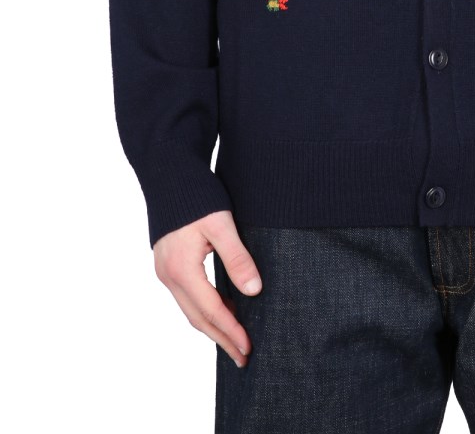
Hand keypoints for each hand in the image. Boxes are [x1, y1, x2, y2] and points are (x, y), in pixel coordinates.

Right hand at [153, 209, 262, 367]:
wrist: (167, 173)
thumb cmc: (196, 195)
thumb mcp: (221, 224)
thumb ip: (237, 258)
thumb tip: (254, 291)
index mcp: (182, 269)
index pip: (211, 310)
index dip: (231, 331)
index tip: (248, 347)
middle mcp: (169, 276)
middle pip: (197, 318)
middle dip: (221, 339)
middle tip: (243, 357)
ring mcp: (165, 271)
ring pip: (189, 310)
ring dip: (211, 327)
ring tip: (233, 341)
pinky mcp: (167, 264)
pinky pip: (186, 297)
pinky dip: (203, 310)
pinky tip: (219, 311)